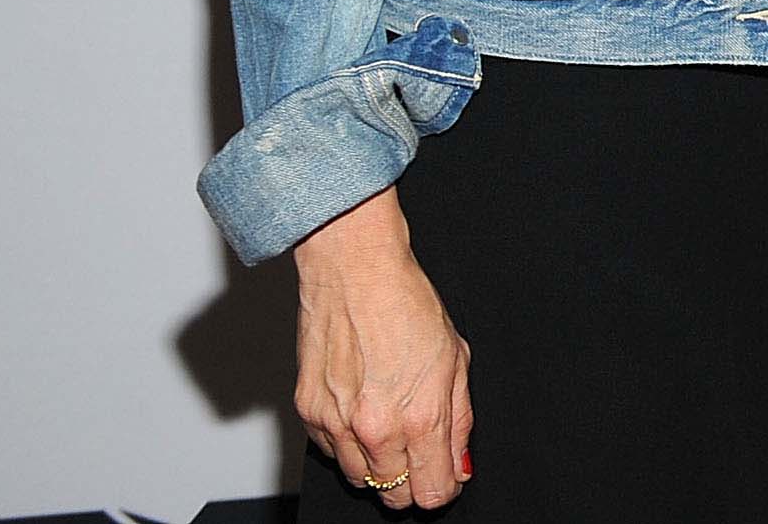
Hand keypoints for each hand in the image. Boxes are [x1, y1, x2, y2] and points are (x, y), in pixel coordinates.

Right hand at [292, 190, 472, 507]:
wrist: (356, 273)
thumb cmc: (407, 305)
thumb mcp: (456, 360)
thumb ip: (460, 421)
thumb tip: (460, 464)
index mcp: (421, 417)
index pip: (432, 492)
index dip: (444, 486)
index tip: (446, 475)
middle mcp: (377, 429)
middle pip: (394, 495)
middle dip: (412, 481)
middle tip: (419, 452)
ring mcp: (337, 425)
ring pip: (360, 480)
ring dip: (378, 466)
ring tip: (390, 425)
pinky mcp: (308, 414)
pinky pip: (330, 454)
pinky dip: (347, 444)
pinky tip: (361, 411)